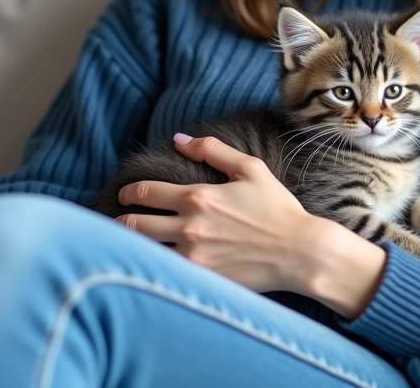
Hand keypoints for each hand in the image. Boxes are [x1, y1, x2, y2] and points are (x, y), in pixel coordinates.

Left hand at [115, 134, 314, 293]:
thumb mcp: (250, 168)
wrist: (299, 252)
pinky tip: (150, 264)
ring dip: (130, 245)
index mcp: (198, 197)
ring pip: (143, 251)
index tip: (124, 195)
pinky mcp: (201, 280)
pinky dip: (152, 266)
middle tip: (119, 219)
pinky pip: (164, 273)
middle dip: (120, 220)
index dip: (128, 192)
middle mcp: (189, 227)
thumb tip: (179, 138)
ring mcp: (193, 257)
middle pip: (133, 224)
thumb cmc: (277, 208)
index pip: (145, 192)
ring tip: (127, 243)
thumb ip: (212, 150)